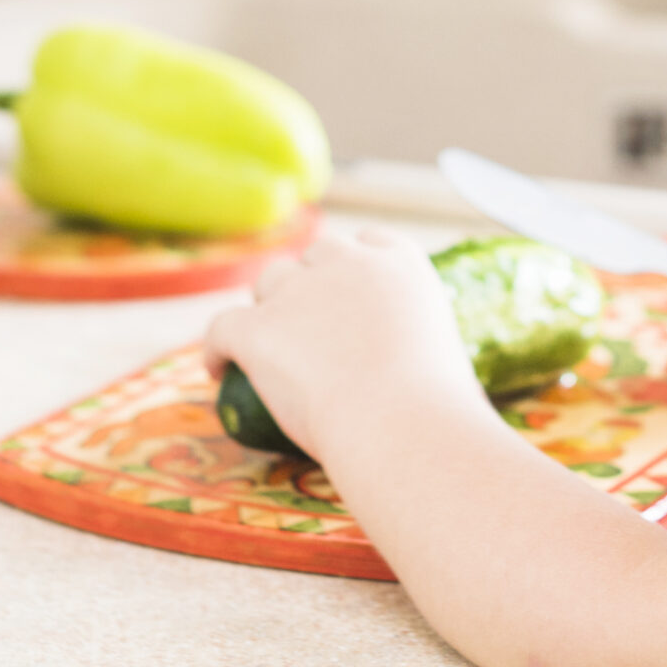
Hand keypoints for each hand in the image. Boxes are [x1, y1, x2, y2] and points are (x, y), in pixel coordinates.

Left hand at [204, 226, 487, 460]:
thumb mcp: (450, 359)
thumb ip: (428, 350)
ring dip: (268, 308)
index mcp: (402, 262)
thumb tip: (437, 382)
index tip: (347, 291)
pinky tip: (216, 368)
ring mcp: (300, 292)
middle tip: (308, 327)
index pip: (370, 242)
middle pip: (315, 256)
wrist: (402, 425)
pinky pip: (222, 326)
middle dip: (310, 283)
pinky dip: (216, 347)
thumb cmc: (439, 408)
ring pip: (269, 283)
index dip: (354, 264)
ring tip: (263, 346)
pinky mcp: (258, 328)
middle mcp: (349, 263)